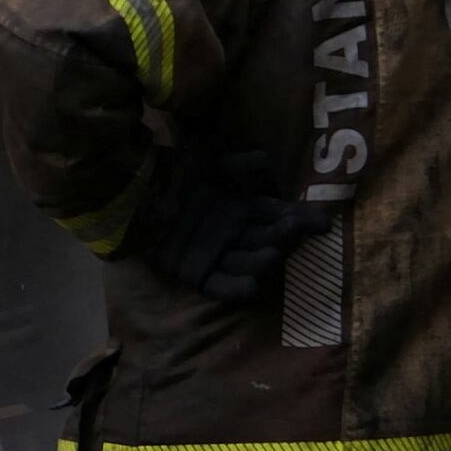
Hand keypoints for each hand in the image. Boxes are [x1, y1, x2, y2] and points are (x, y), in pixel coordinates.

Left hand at [125, 145, 329, 303]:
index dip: (301, 219)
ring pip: (248, 263)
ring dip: (262, 260)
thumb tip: (268, 162)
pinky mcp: (194, 273)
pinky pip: (220, 286)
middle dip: (284, 236)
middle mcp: (234, 234)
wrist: (129, 194)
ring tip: (272, 251)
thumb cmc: (171, 174)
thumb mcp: (209, 164)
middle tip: (295, 228)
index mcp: (242, 209)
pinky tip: (253, 287)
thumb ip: (240, 164)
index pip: (279, 216)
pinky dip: (236, 289)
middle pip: (267, 239)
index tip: (322, 222)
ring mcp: (215, 255)